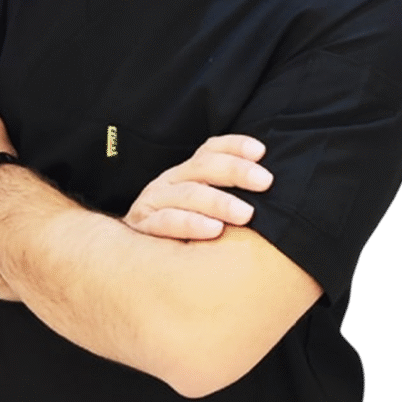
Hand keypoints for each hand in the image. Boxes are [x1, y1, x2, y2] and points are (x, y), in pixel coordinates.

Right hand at [123, 135, 273, 240]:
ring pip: (188, 194)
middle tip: (265, 182)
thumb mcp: (202, 209)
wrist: (130, 256)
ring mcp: (155, 201)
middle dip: (236, 171)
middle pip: (204, 166)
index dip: (236, 146)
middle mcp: (171, 180)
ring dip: (219, 201)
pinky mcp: (143, 226)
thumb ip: (227, 196)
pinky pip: (166, 222)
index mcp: (187, 172)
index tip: (262, 152)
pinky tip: (214, 231)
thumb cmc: (180, 230)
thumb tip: (271, 189)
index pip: (211, 149)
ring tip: (246, 213)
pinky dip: (191, 224)